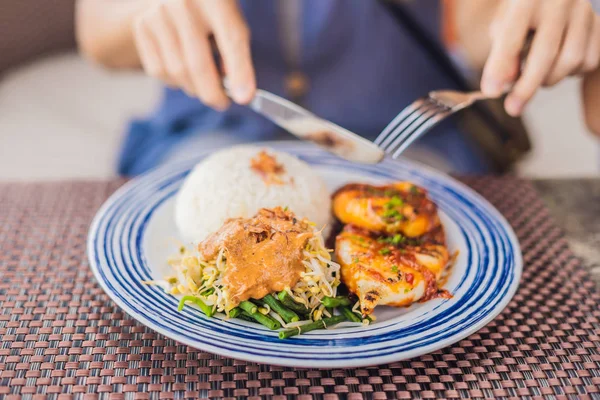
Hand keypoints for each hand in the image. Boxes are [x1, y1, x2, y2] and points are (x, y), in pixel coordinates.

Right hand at [132, 0, 254, 109]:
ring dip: (194, 89)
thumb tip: (236, 90)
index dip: (239, 72)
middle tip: (222, 102)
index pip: (231, 40)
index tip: (244, 98)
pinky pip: (158, 71)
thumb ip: (236, 52)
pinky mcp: (142, 26)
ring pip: (177, 72)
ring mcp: (159, 14)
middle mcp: (183, 4)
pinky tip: (183, 72)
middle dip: (212, 94)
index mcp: (216, 0)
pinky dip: (174, 81)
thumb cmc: (211, 10)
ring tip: (204, 82)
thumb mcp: (232, 21)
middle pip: (197, 65)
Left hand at [481, 0, 599, 115]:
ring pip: (571, 60)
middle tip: (512, 109)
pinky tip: (558, 65)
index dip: (499, 68)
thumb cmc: (525, 9)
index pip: (511, 37)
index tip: (491, 92)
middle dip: (527, 87)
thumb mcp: (505, 23)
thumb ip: (502, 52)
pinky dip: (571, 72)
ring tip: (536, 76)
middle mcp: (560, 0)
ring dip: (550, 78)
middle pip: (545, 53)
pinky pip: (589, 61)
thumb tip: (503, 85)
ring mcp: (585, 10)